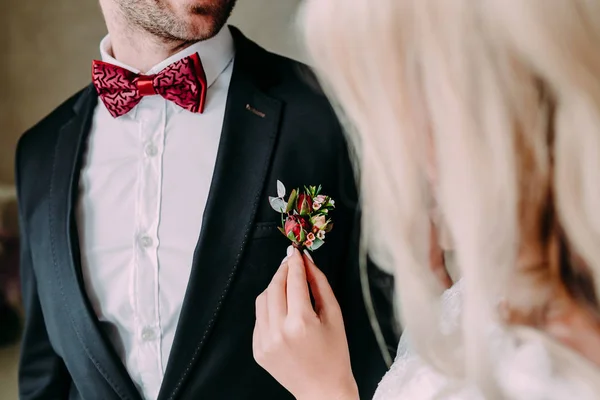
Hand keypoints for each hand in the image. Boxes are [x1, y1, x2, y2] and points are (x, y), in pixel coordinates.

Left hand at [253, 247, 358, 399]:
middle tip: (291, 261)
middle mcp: (278, 331)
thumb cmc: (335, 354)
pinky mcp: (258, 349)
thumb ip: (320, 285)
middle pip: (275, 286)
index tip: (296, 250)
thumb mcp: (334, 316)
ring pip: (263, 300)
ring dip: (274, 286)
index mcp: (301, 322)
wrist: (322, 390)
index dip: (295, 262)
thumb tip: (308, 262)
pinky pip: (260, 318)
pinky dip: (269, 307)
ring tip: (287, 284)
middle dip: (283, 270)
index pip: (294, 281)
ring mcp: (265, 341)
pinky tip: (283, 308)